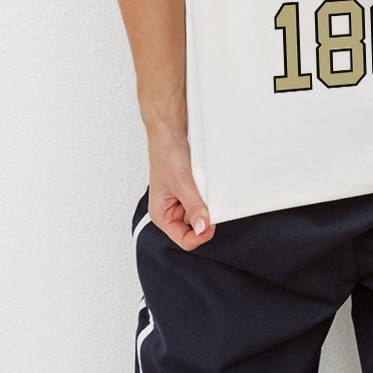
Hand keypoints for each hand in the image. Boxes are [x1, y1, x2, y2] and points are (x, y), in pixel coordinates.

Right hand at [145, 127, 215, 248]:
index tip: (210, 222)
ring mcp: (181, 203)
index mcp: (161, 215)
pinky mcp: (190, 193)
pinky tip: (204, 184)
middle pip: (195, 230)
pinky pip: (204, 202)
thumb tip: (203, 228)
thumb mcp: (182, 184)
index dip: (200, 235)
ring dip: (206, 204)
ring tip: (201, 188)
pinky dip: (208, 195)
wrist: (170, 132)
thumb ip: (194, 208)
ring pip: (202, 216)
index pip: (185, 240)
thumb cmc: (165, 154)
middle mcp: (170, 211)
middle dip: (204, 217)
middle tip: (207, 201)